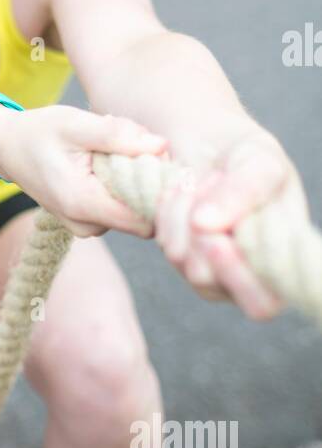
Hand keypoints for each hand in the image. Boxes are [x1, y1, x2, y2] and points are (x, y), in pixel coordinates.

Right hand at [0, 105, 170, 237]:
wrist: (6, 147)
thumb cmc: (37, 132)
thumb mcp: (75, 124)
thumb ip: (118, 135)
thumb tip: (162, 146)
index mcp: (82, 204)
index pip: (143, 219)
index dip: (157, 191)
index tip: (155, 160)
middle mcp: (86, 225)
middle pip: (143, 212)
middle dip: (144, 177)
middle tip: (127, 144)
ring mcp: (87, 227)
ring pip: (134, 207)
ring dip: (132, 176)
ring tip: (108, 150)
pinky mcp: (89, 222)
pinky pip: (121, 206)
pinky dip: (121, 182)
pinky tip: (103, 161)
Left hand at [154, 131, 307, 319]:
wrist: (215, 144)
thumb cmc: (250, 158)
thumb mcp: (261, 163)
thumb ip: (244, 191)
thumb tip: (206, 224)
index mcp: (282, 264)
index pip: (263, 303)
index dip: (236, 276)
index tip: (216, 239)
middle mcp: (246, 277)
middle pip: (210, 286)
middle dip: (200, 243)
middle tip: (205, 204)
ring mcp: (209, 270)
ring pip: (183, 262)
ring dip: (186, 212)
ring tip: (205, 180)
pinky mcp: (179, 257)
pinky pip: (166, 243)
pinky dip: (170, 209)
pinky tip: (185, 188)